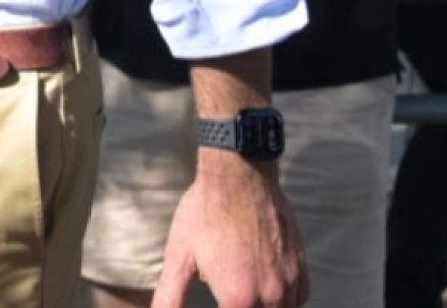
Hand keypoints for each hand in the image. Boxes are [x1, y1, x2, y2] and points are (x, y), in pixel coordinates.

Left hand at [154, 155, 307, 307]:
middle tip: (229, 295)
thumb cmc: (205, 213)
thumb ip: (169, 295)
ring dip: (264, 307)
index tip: (219, 300)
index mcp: (239, 299)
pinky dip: (284, 301)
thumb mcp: (179, 255)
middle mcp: (271, 296)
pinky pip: (297, 299)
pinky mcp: (302, 268)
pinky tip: (265, 289)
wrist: (239, 177)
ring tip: (243, 293)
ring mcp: (290, 283)